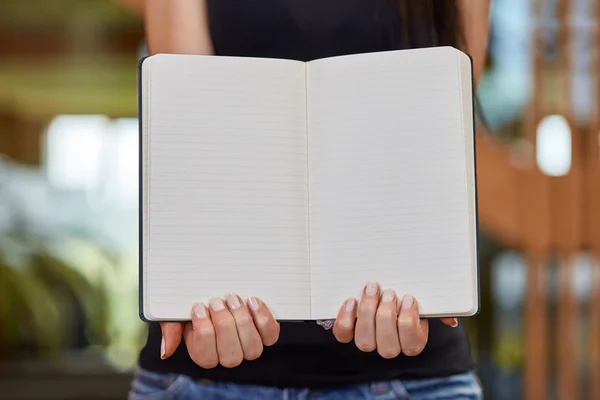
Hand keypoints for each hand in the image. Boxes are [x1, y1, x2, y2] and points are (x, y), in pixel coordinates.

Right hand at [160, 295, 279, 367]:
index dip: (203, 332)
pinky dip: (263, 318)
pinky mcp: (266, 333)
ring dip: (242, 321)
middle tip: (216, 300)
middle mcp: (229, 355)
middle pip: (231, 356)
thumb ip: (171, 329)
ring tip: (233, 299)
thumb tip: (166, 352)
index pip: (206, 356)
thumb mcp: (176, 313)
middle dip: (223, 325)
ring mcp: (249, 345)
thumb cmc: (196, 303)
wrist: (216, 288)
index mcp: (205, 354)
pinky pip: (270, 335)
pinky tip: (252, 300)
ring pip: (252, 348)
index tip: (198, 306)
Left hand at [332, 282, 457, 357]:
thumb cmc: (407, 292)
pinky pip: (343, 334)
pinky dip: (345, 319)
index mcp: (412, 341)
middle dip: (387, 317)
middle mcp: (389, 346)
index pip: (412, 344)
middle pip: (388, 347)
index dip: (409, 322)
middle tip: (390, 292)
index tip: (410, 298)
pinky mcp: (348, 331)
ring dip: (368, 314)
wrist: (384, 285)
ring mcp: (367, 340)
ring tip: (372, 290)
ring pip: (365, 342)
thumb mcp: (426, 299)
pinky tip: (352, 300)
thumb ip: (439, 309)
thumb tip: (450, 319)